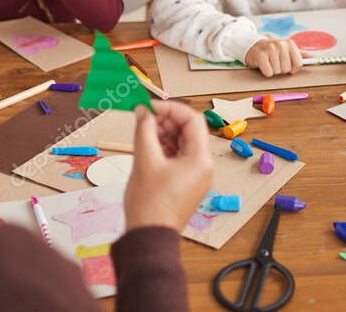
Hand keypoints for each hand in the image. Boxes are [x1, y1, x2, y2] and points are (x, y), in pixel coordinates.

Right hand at [125, 102, 213, 231]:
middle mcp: (202, 166)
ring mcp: (195, 176)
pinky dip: (164, 148)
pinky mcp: (185, 183)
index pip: (192, 121)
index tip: (150, 107)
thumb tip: (143, 111)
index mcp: (200, 159)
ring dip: (163, 134)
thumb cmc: (149, 205)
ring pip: (182, 144)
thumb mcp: (144, 160)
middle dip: (166, 121)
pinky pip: (178, 157)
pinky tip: (147, 146)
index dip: (170, 109)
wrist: (149, 238)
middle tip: (143, 117)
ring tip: (142, 131)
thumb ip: (144, 130)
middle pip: (188, 131)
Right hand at [244, 38, 305, 76]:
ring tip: (269, 62)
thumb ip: (302, 55)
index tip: (287, 64)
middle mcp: (281, 45)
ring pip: (277, 72)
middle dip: (281, 69)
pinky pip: (269, 72)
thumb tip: (317, 59)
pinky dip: (266, 72)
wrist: (255, 47)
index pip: (298, 64)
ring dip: (273, 70)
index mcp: (290, 43)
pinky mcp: (261, 56)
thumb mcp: (288, 50)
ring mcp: (270, 49)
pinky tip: (264, 65)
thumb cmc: (274, 51)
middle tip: (276, 62)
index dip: (293, 69)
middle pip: (287, 69)